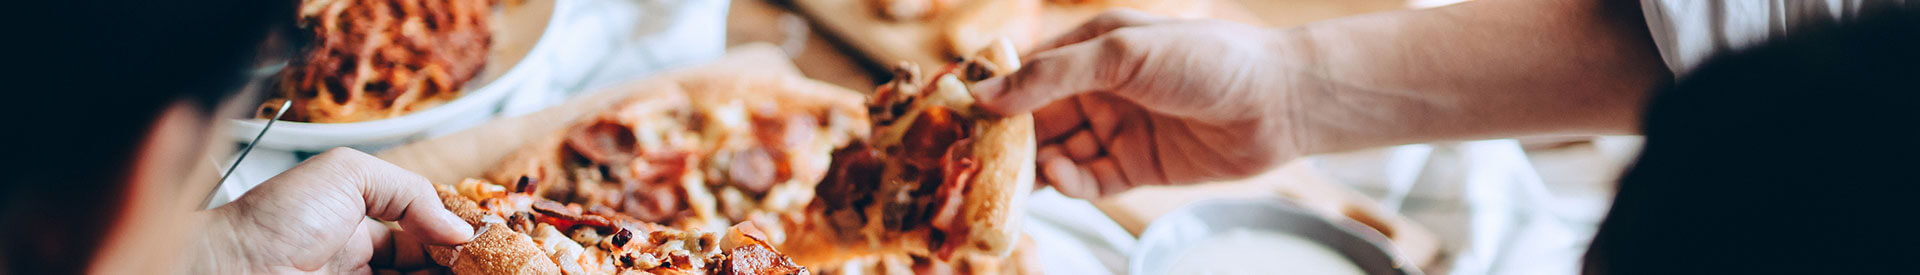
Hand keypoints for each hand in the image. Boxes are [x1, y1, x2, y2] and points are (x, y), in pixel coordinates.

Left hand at [188, 148, 473, 273]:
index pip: (423, 231)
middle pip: (429, 266)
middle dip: (464, 263)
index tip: (488, 240)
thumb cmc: (272, 218)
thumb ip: (410, 192)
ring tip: (486, 272)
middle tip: (494, 263)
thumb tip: (459, 228)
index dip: (456, 235)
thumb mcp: (346, 175)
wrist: (230, 268)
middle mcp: (362, 264)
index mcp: (358, 224)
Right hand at [971, 10, 1307, 198]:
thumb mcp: (1121, 53)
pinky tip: (1062, 179)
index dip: (994, 94)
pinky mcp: (1137, 167)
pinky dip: (1070, 182)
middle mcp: (1101, 89)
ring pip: (1058, 152)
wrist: (1279, 101)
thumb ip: (1052, 76)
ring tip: (1019, 175)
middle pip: (1038, 119)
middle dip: (1009, 138)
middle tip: (977, 159)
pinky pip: (1089, 179)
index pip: (1028, 74)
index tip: (959, 115)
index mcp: (1092, 48)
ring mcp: (1118, 128)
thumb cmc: (1208, 59)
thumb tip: (987, 93)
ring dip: (1036, 164)